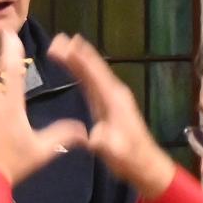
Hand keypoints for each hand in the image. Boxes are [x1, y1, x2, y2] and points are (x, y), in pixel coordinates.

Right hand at [40, 34, 179, 198]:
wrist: (144, 164)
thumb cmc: (130, 158)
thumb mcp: (116, 152)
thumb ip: (105, 142)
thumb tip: (94, 137)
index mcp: (114, 99)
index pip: (95, 73)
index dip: (81, 58)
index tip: (66, 43)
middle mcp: (113, 93)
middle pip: (93, 67)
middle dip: (76, 52)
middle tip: (57, 39)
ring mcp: (111, 98)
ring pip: (91, 73)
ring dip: (77, 59)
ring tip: (61, 46)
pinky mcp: (107, 105)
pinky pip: (91, 83)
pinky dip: (81, 72)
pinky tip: (74, 66)